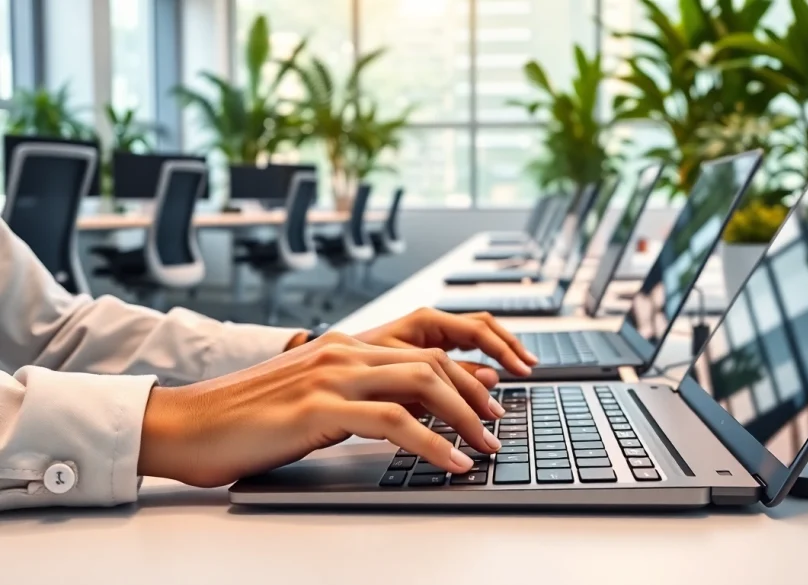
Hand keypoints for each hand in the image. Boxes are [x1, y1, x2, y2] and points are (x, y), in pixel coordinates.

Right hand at [138, 332, 503, 487]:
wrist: (186, 425)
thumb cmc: (246, 420)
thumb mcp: (313, 402)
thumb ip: (359, 398)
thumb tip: (412, 414)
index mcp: (343, 347)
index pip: (424, 350)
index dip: (465, 376)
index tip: (490, 403)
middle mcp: (343, 352)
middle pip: (433, 362)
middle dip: (476, 394)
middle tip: (497, 427)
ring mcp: (332, 376)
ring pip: (422, 383)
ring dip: (465, 416)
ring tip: (485, 447)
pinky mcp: (319, 407)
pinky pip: (394, 421)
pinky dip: (432, 442)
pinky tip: (451, 461)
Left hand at [355, 308, 538, 380]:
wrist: (313, 377)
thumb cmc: (344, 374)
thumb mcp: (395, 379)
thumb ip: (442, 378)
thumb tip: (490, 378)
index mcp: (422, 323)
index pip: (478, 332)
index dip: (504, 353)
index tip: (522, 374)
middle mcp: (427, 324)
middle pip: (483, 328)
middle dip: (508, 351)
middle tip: (528, 374)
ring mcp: (425, 334)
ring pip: (476, 334)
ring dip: (501, 351)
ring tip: (523, 369)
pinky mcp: (421, 349)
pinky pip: (462, 346)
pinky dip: (483, 358)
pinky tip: (493, 375)